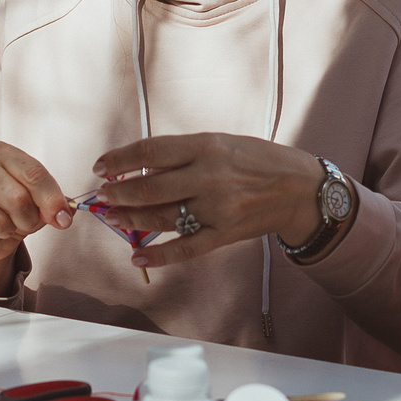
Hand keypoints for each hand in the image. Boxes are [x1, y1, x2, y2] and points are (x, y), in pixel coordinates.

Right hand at [0, 142, 73, 296]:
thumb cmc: (11, 206)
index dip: (52, 200)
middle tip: (26, 224)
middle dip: (30, 221)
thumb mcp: (35, 198)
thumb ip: (54, 203)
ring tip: (5, 229)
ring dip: (9, 234)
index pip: (34, 174)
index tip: (63, 220)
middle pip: (19, 200)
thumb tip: (65, 216)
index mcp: (2, 153)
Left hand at [91, 132, 329, 269]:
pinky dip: (158, 255)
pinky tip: (136, 257)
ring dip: (130, 219)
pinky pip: (185, 248)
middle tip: (101, 195)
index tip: (101, 166)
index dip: (120, 160)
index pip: (151, 152)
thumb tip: (138, 168)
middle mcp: (209, 177)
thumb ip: (183, 155)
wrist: (299, 188)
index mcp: (206, 146)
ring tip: (111, 217)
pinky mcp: (224, 234)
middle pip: (150, 188)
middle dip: (118, 193)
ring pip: (161, 218)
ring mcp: (217, 209)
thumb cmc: (255, 159)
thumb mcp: (220, 143)